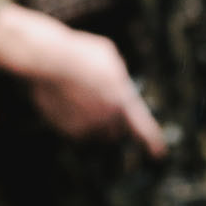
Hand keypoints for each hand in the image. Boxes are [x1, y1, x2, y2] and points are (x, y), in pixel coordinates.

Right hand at [0, 3, 167, 157]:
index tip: (159, 153)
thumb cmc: (77, 53)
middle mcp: (107, 118)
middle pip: (115, 129)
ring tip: (76, 94)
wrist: (47, 59)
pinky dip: (71, 118)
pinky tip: (63, 98)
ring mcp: (86, 126)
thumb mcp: (106, 54)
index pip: (142, 126)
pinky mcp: (67, 129)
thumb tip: (115, 81)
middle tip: (97, 101)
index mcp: (122, 100)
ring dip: (91, 119)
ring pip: (94, 130)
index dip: (152, 141)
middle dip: (111, 121)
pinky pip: (74, 129)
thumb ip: (116, 72)